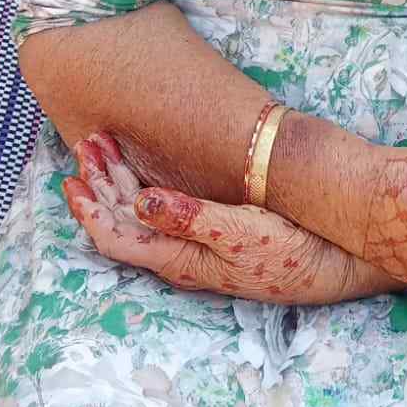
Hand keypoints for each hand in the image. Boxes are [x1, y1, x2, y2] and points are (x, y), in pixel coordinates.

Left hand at [62, 131, 399, 304]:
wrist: (333, 263)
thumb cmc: (289, 251)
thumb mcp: (241, 233)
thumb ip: (190, 218)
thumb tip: (141, 202)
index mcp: (179, 259)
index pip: (116, 238)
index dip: (91, 209)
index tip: (73, 177)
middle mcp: (180, 258)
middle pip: (123, 223)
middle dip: (101, 183)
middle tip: (88, 143)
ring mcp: (196, 249)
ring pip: (141, 218)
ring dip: (120, 183)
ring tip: (104, 149)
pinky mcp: (213, 236)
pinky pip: (162, 213)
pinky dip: (144, 189)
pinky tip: (143, 174)